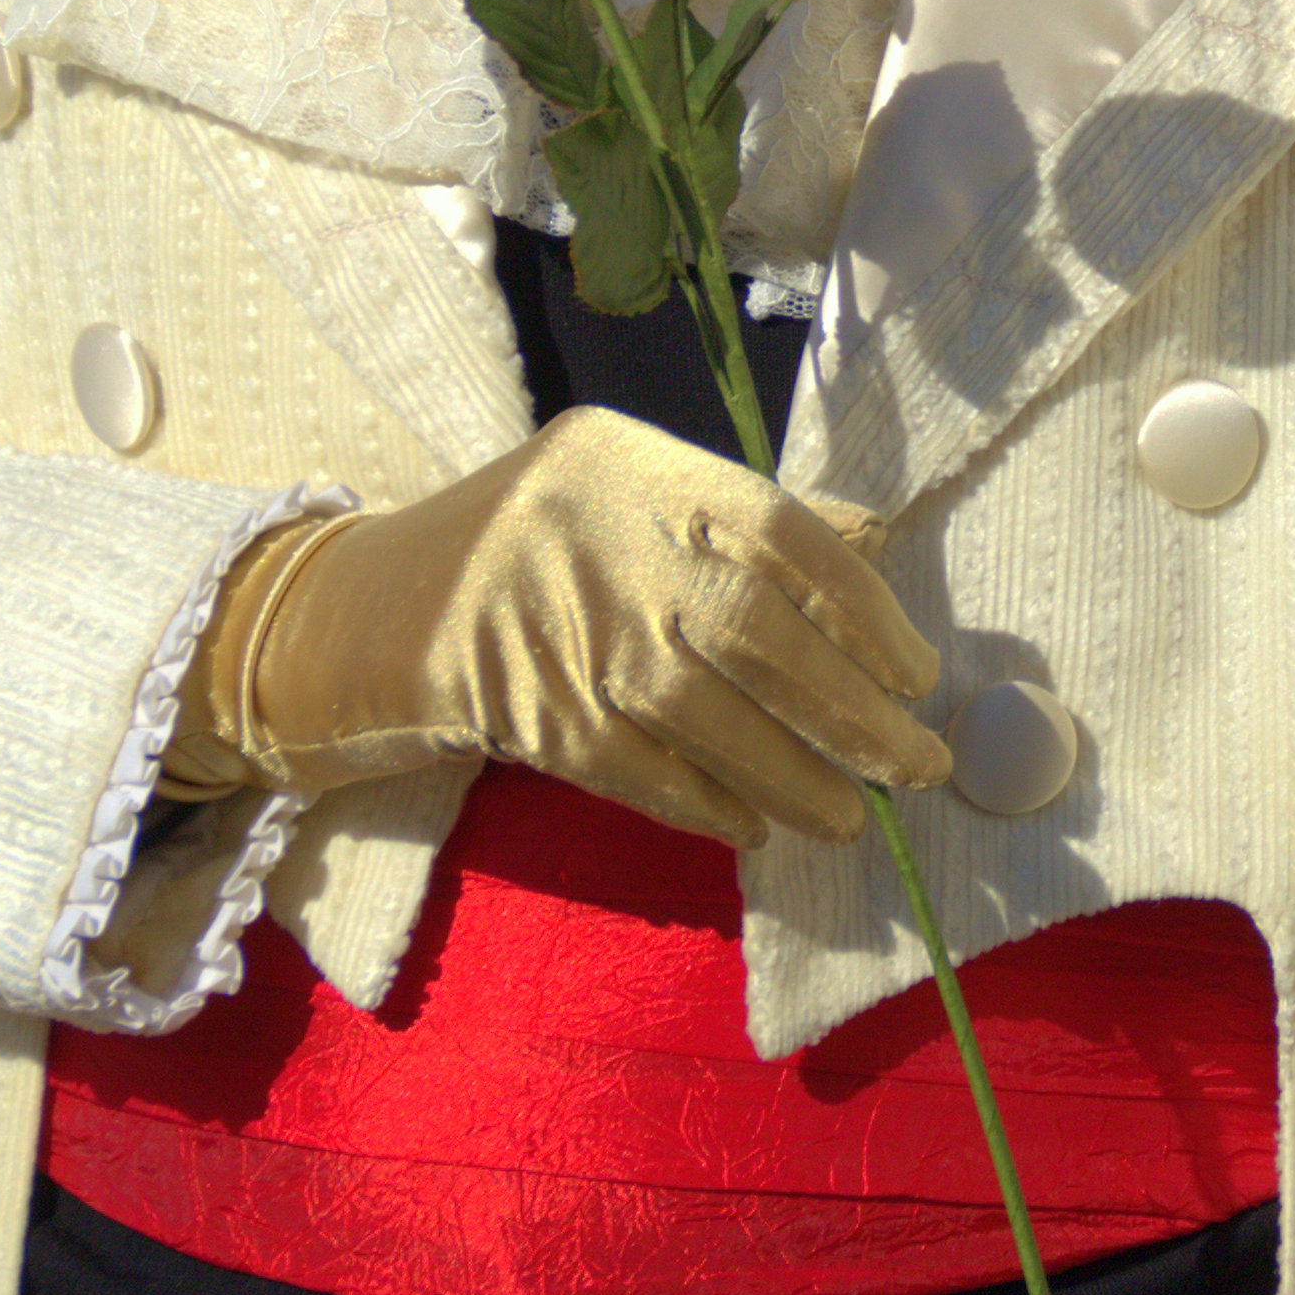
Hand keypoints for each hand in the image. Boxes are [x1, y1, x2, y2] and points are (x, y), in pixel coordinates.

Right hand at [165, 408, 950, 848]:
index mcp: (643, 468)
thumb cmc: (539, 542)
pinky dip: (707, 804)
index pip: (787, 537)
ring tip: (851, 815)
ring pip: (706, 716)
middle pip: (758, 636)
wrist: (377, 605)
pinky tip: (756, 826)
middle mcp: (604, 539)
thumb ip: (747, 517)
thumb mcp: (634, 487)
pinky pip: (640, 770)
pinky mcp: (527, 712)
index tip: (918, 676)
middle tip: (916, 767)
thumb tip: (879, 546)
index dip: (866, 614)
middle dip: (851, 713)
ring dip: (793, 777)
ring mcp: (560, 630)